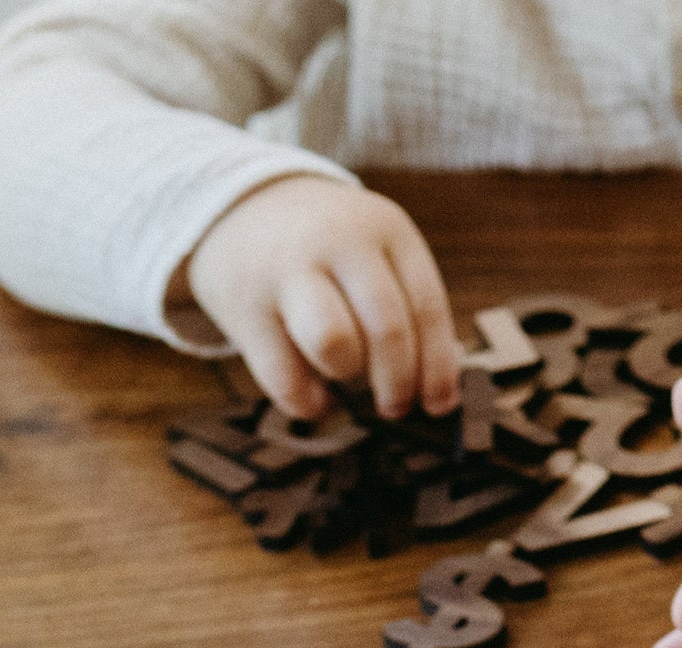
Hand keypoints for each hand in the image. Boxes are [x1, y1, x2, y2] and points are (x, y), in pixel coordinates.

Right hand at [184, 177, 461, 422]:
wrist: (243, 206)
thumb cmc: (328, 248)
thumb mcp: (375, 250)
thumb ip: (406, 304)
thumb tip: (438, 390)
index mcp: (386, 229)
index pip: (426, 305)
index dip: (438, 366)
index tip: (439, 405)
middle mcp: (339, 243)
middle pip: (386, 328)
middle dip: (398, 383)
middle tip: (395, 407)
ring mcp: (288, 272)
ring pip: (333, 342)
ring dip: (348, 376)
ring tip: (346, 380)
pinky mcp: (247, 308)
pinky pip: (285, 377)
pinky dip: (308, 402)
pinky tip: (316, 398)